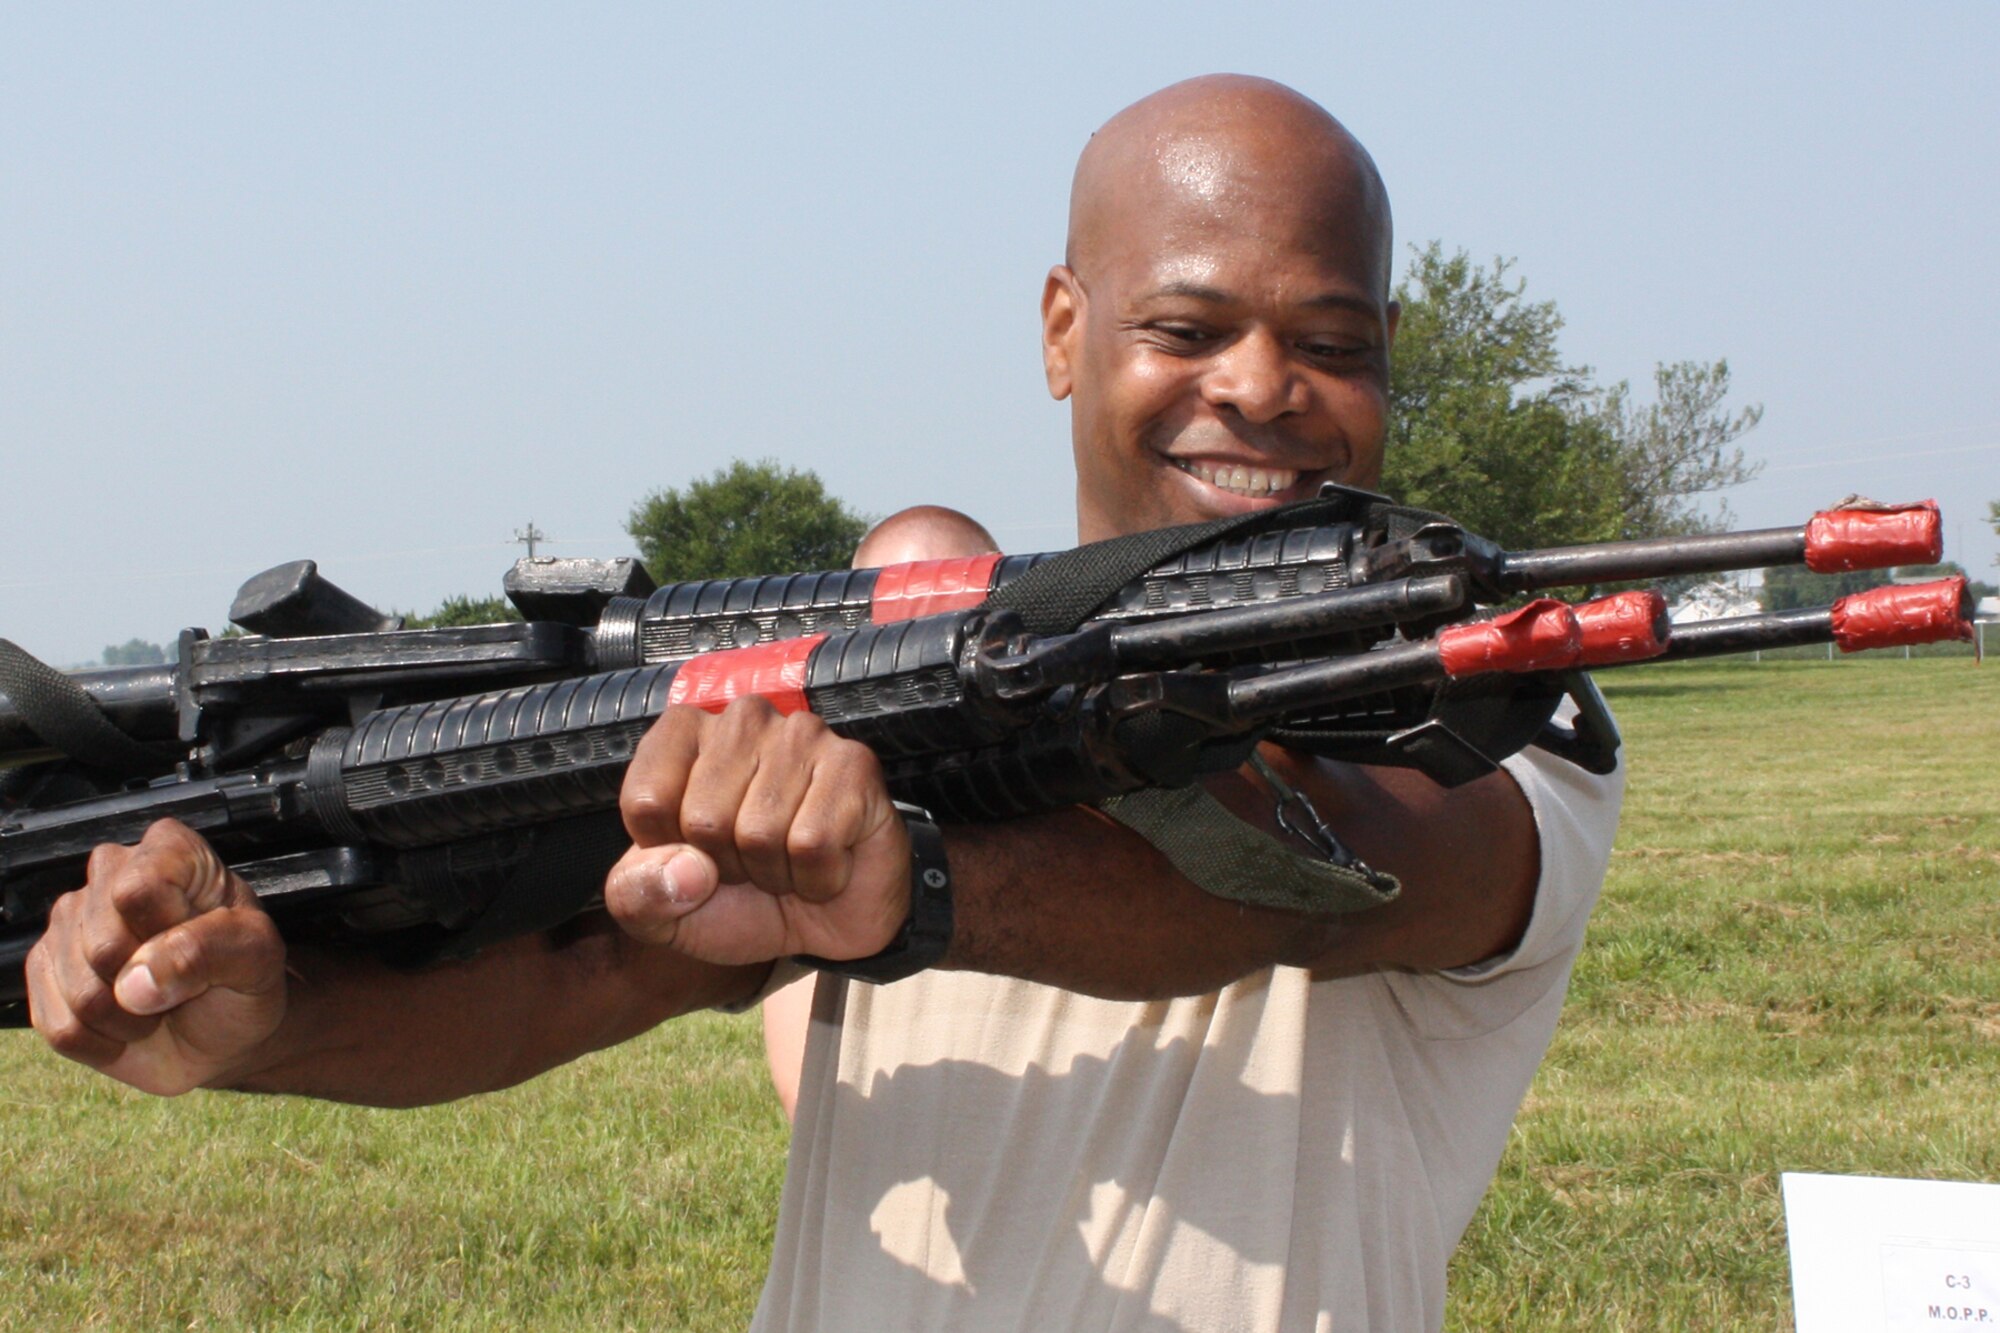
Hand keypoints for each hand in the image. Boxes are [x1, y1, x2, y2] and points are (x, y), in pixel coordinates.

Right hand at [26, 819, 286, 1095]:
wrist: (223, 1032)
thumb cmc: (242, 982)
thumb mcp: (256, 958)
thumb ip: (208, 952)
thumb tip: (134, 982)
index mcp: (171, 852)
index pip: (138, 889)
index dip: (169, 932)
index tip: (201, 941)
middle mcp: (110, 874)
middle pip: (102, 944)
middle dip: (150, 983)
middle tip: (182, 982)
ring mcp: (70, 922)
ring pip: (80, 992)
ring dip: (128, 1019)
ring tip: (157, 1003)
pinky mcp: (46, 970)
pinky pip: (61, 1026)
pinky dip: (102, 1041)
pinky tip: (127, 1022)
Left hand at [604, 698, 910, 966]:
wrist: (821, 927)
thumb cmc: (740, 901)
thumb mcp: (662, 912)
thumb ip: (636, 894)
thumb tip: (685, 868)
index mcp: (682, 736)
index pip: (645, 800)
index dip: (669, 852)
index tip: (697, 854)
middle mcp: (741, 720)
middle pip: (702, 818)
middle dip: (726, 866)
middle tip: (751, 861)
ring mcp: (801, 736)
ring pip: (760, 832)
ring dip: (774, 873)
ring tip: (788, 859)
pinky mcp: (853, 765)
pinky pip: (814, 843)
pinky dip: (817, 877)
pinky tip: (825, 862)